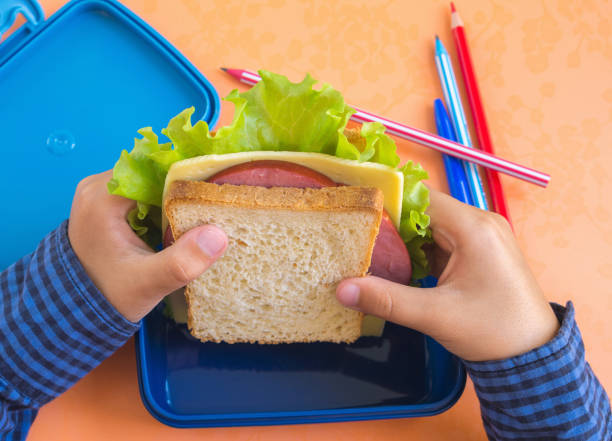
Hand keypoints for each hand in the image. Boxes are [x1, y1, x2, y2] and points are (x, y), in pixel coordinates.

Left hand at [68, 171, 227, 322]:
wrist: (75, 309)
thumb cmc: (110, 295)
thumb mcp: (149, 282)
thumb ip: (182, 262)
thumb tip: (219, 236)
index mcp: (103, 197)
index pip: (156, 168)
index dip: (188, 176)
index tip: (214, 191)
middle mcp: (97, 186)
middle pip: (153, 171)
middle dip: (183, 186)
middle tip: (211, 204)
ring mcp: (99, 193)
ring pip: (149, 180)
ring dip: (174, 194)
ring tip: (199, 212)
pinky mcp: (104, 202)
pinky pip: (141, 191)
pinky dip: (161, 202)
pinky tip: (178, 220)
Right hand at [337, 189, 558, 361]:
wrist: (534, 357)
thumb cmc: (493, 332)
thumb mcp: (435, 315)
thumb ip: (386, 299)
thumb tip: (341, 289)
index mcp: (474, 228)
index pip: (420, 198)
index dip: (385, 203)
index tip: (355, 213)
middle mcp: (480, 222)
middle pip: (423, 210)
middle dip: (390, 224)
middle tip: (357, 238)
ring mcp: (482, 236)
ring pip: (431, 225)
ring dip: (404, 239)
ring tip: (371, 252)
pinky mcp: (480, 250)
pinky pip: (442, 240)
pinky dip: (419, 250)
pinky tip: (398, 266)